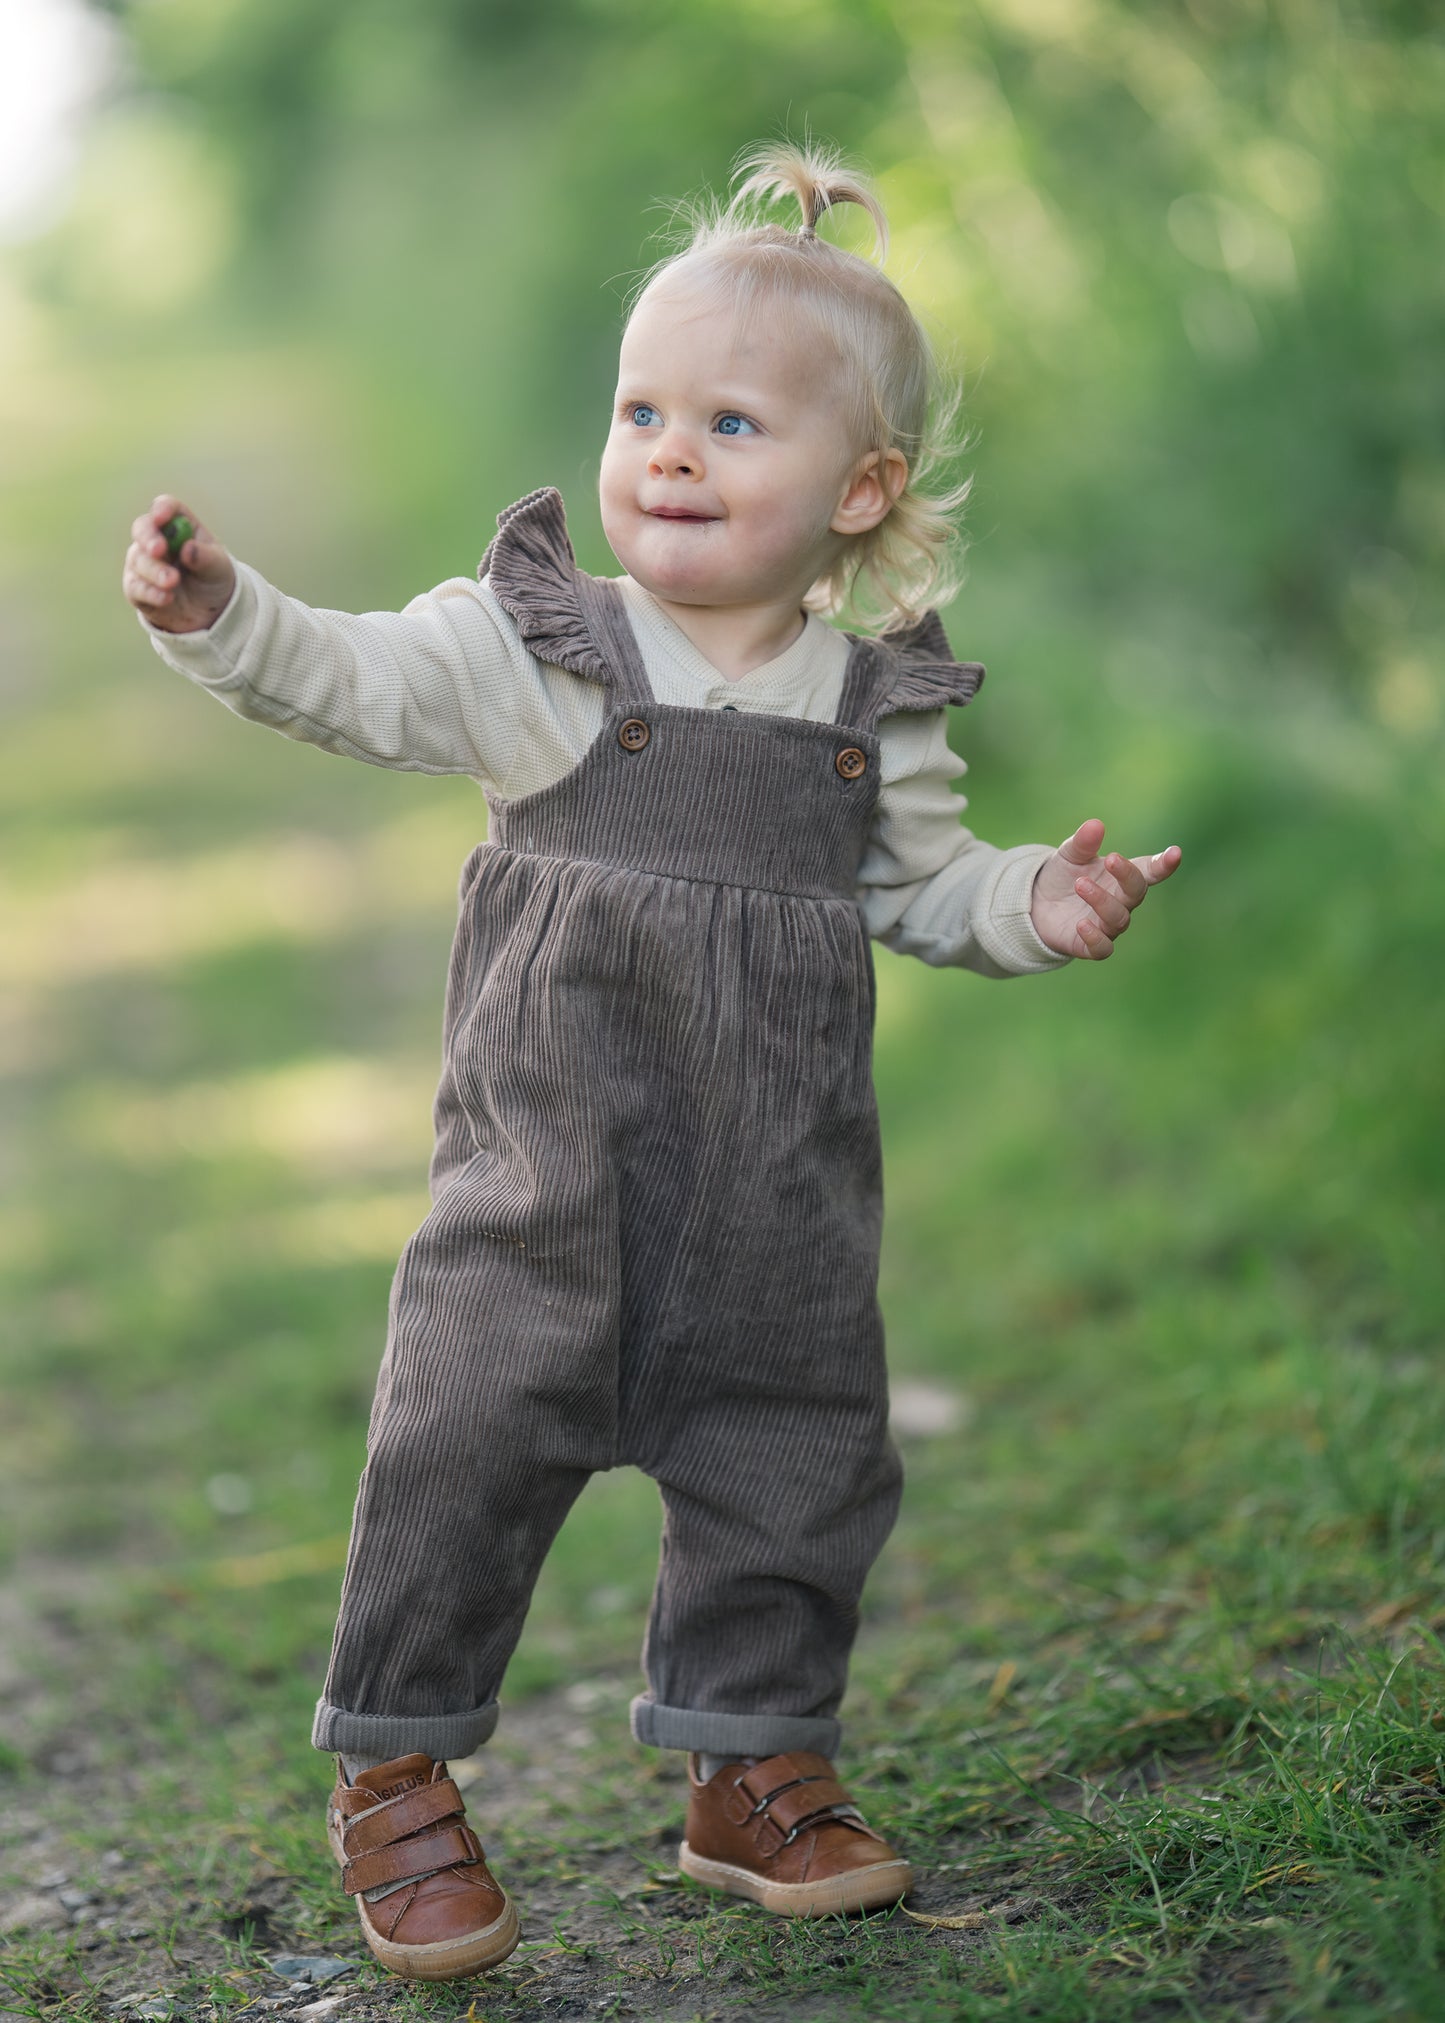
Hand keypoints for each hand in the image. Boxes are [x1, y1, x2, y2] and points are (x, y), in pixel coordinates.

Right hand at [123, 494, 235, 633]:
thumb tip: (188, 549)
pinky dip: (150, 592)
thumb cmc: (213, 580)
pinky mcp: (136, 587)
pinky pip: (135, 586)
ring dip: (155, 570)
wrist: (209, 614)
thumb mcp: (219, 568)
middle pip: (142, 528)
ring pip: (138, 560)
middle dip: (148, 538)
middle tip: (159, 550)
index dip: (162, 509)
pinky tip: (166, 597)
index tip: (162, 517)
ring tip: (173, 582)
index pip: (166, 507)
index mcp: (179, 526)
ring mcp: (144, 563)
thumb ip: (206, 557)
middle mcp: (156, 539)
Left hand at [1030, 818, 1180, 960]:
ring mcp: (1107, 925)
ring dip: (1102, 901)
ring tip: (1080, 884)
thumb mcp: (1070, 854)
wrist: (1036, 903)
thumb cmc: (1062, 876)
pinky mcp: (1089, 945)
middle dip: (1126, 876)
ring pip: (1119, 919)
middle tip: (1110, 858)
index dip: (1163, 864)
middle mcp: (1121, 902)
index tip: (1175, 853)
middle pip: (1136, 893)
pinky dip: (1095, 938)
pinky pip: (1102, 948)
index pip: (1149, 871)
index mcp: (1122, 877)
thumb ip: (1084, 842)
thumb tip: (1095, 825)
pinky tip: (1081, 924)